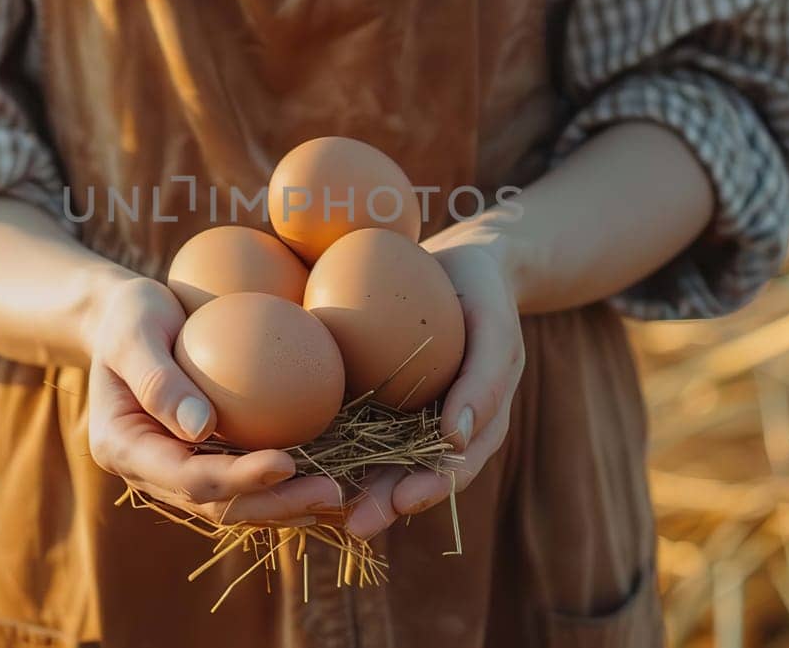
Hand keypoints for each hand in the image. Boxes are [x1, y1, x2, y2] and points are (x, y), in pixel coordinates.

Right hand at [85, 276, 342, 525]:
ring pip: (233, 505)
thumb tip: (202, 428)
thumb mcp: (133, 332)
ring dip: (284, 506)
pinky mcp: (199, 461)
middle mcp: (148, 473)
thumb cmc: (130, 314)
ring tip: (336, 497)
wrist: (124, 319)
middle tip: (330, 492)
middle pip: (215, 505)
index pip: (186, 478)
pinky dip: (281, 487)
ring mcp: (173, 473)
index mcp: (123, 449)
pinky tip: (323, 477)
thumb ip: (157, 379)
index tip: (287, 463)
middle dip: (274, 505)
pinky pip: (242, 483)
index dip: (237, 479)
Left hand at [344, 241, 524, 538]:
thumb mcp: (494, 327)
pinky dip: (327, 446)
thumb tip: (457, 438)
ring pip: (374, 461)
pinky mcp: (368, 397)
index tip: (406, 501)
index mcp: (473, 426)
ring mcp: (400, 418)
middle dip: (383, 503)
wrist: (455, 264)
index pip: (454, 467)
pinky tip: (294, 457)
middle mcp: (434, 431)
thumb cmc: (482, 293)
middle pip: (408, 476)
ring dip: (351, 486)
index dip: (431, 489)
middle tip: (357, 525)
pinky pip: (346, 426)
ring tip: (319, 508)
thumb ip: (484, 379)